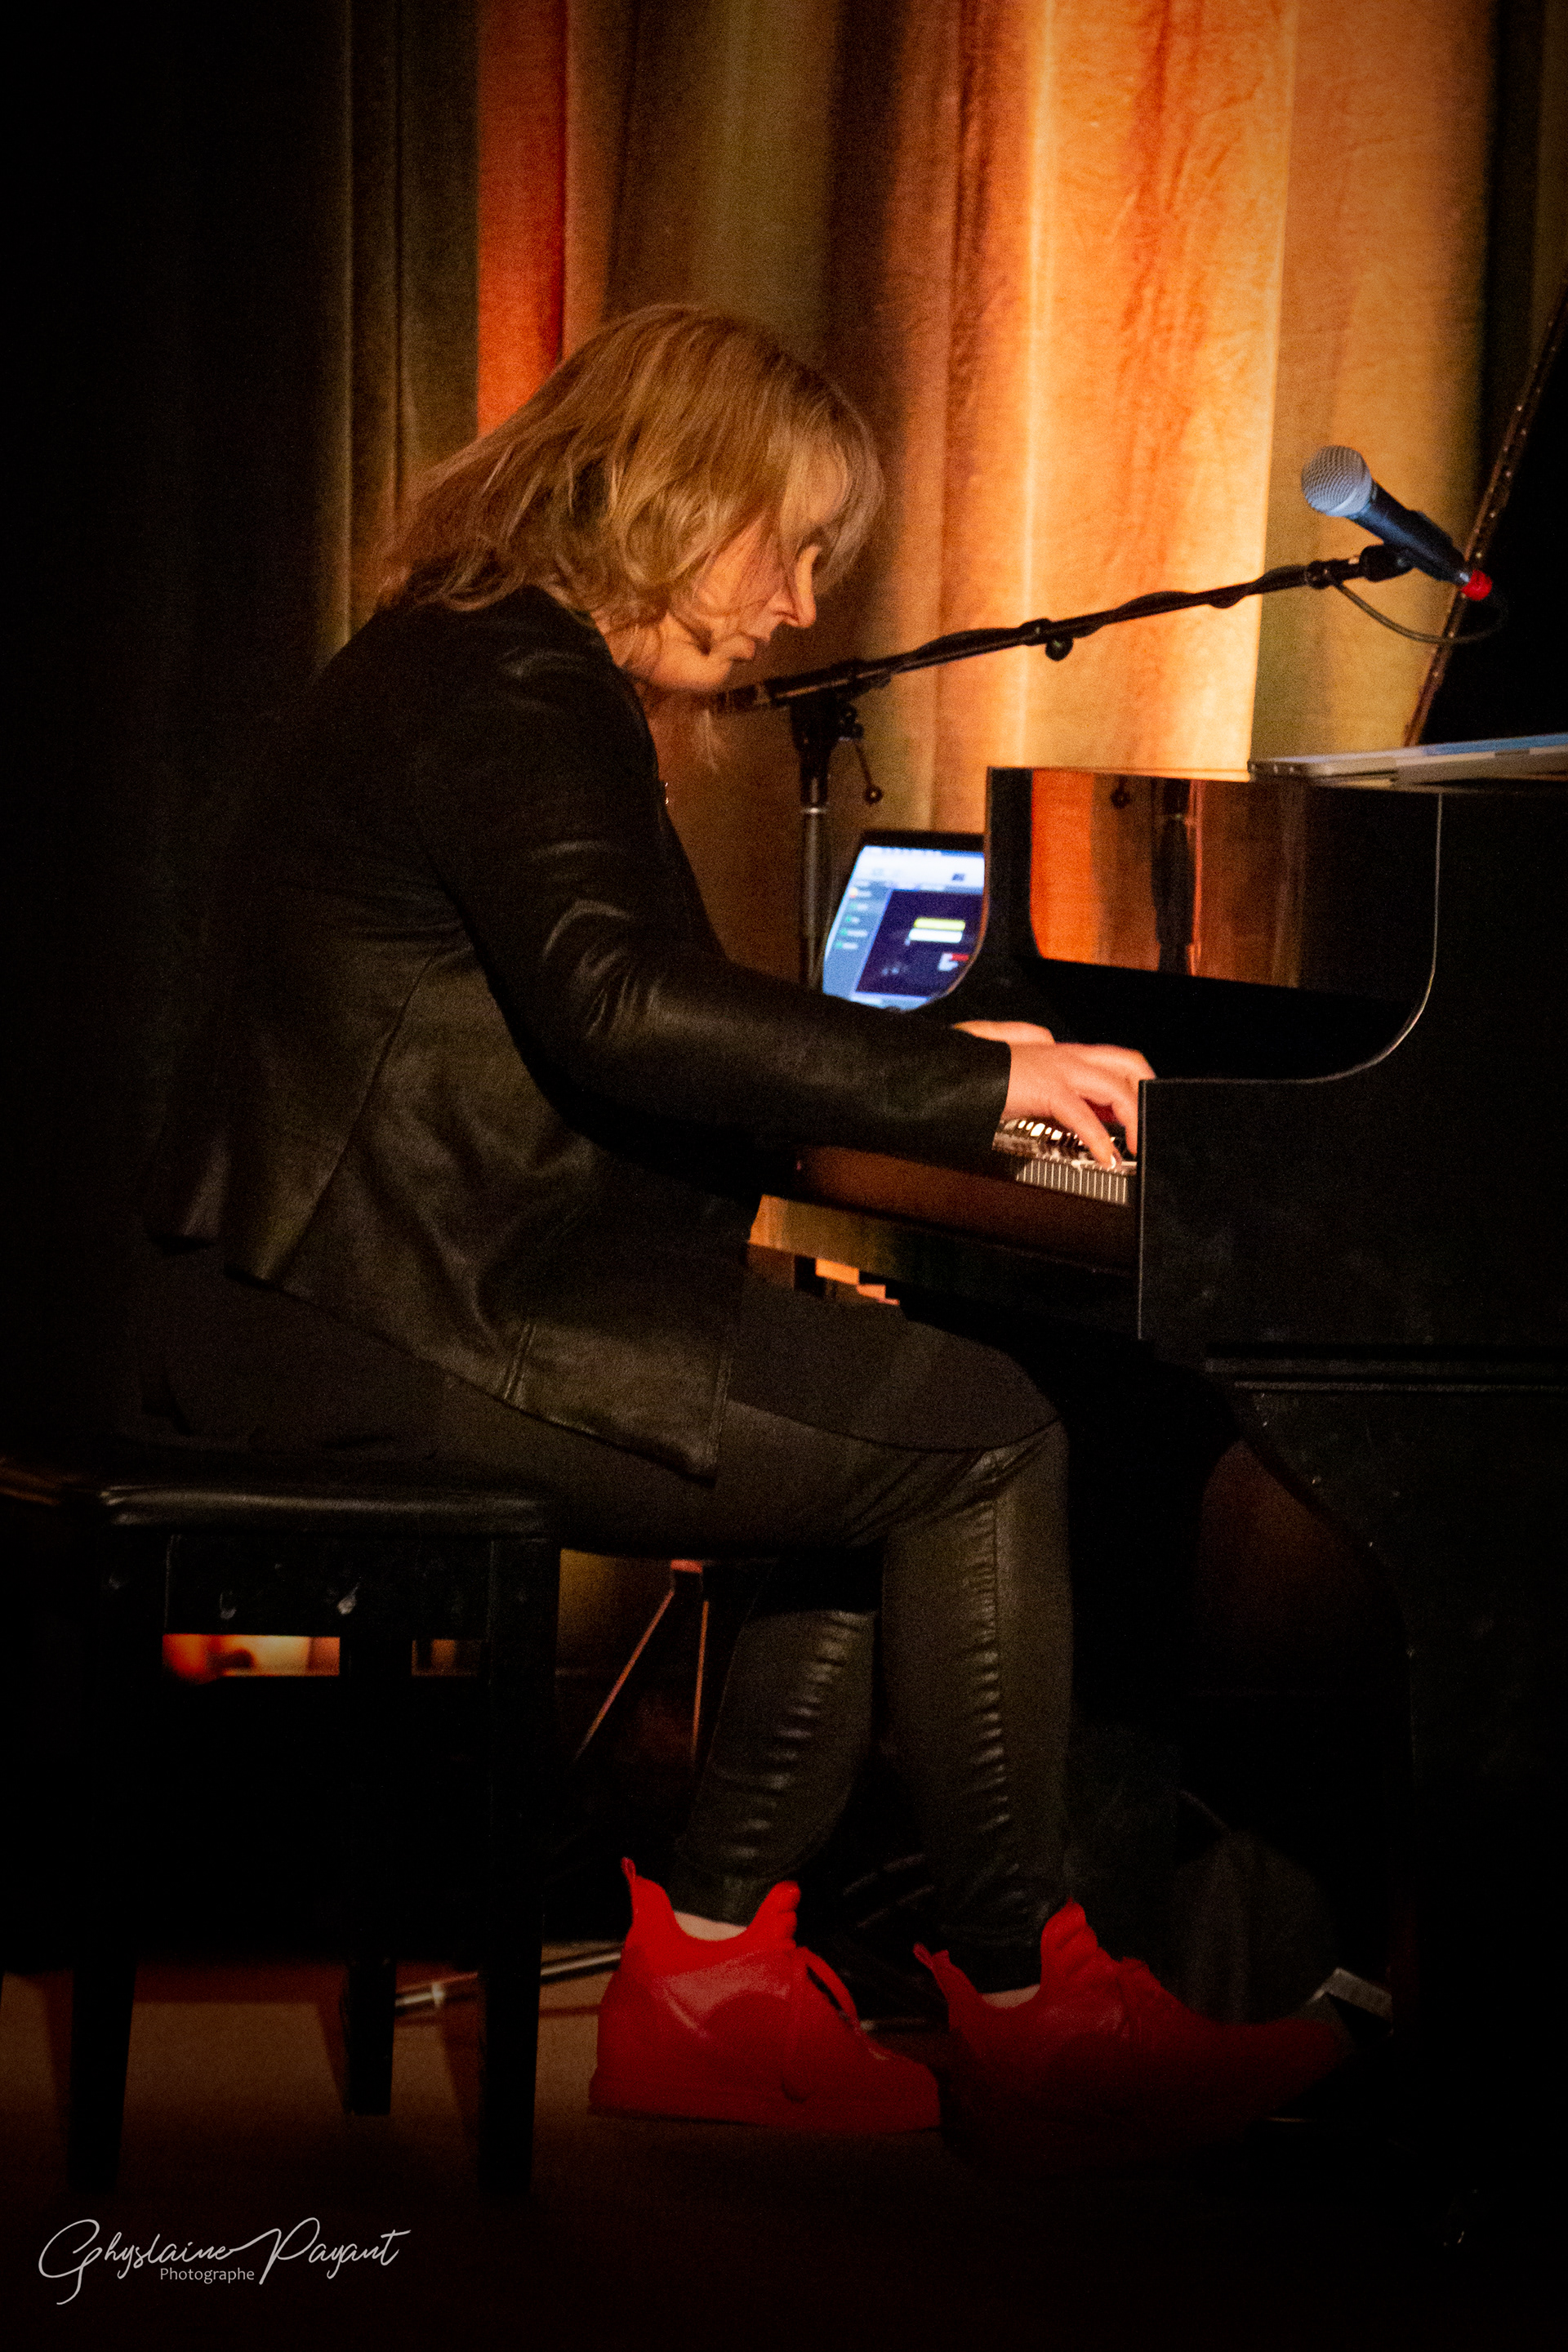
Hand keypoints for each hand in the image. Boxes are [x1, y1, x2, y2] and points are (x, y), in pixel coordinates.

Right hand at [957, 1025, 1153, 1164]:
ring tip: (1135, 1148)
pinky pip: (1084, 1115)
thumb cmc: (961, 1072)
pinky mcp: (1045, 1086)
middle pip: (1125, 1062)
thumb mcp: (1001, 1074)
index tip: (1127, 1118)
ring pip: (1117, 1085)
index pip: (1103, 1061)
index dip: (1124, 1089)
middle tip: (1146, 1125)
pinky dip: (1101, 1140)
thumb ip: (1026, 1072)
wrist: (935, 1069)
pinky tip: (1106, 1158)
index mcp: (1050, 1050)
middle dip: (1146, 1091)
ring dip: (1134, 1119)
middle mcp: (1059, 1052)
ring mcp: (1055, 1066)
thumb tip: (1039, 1074)